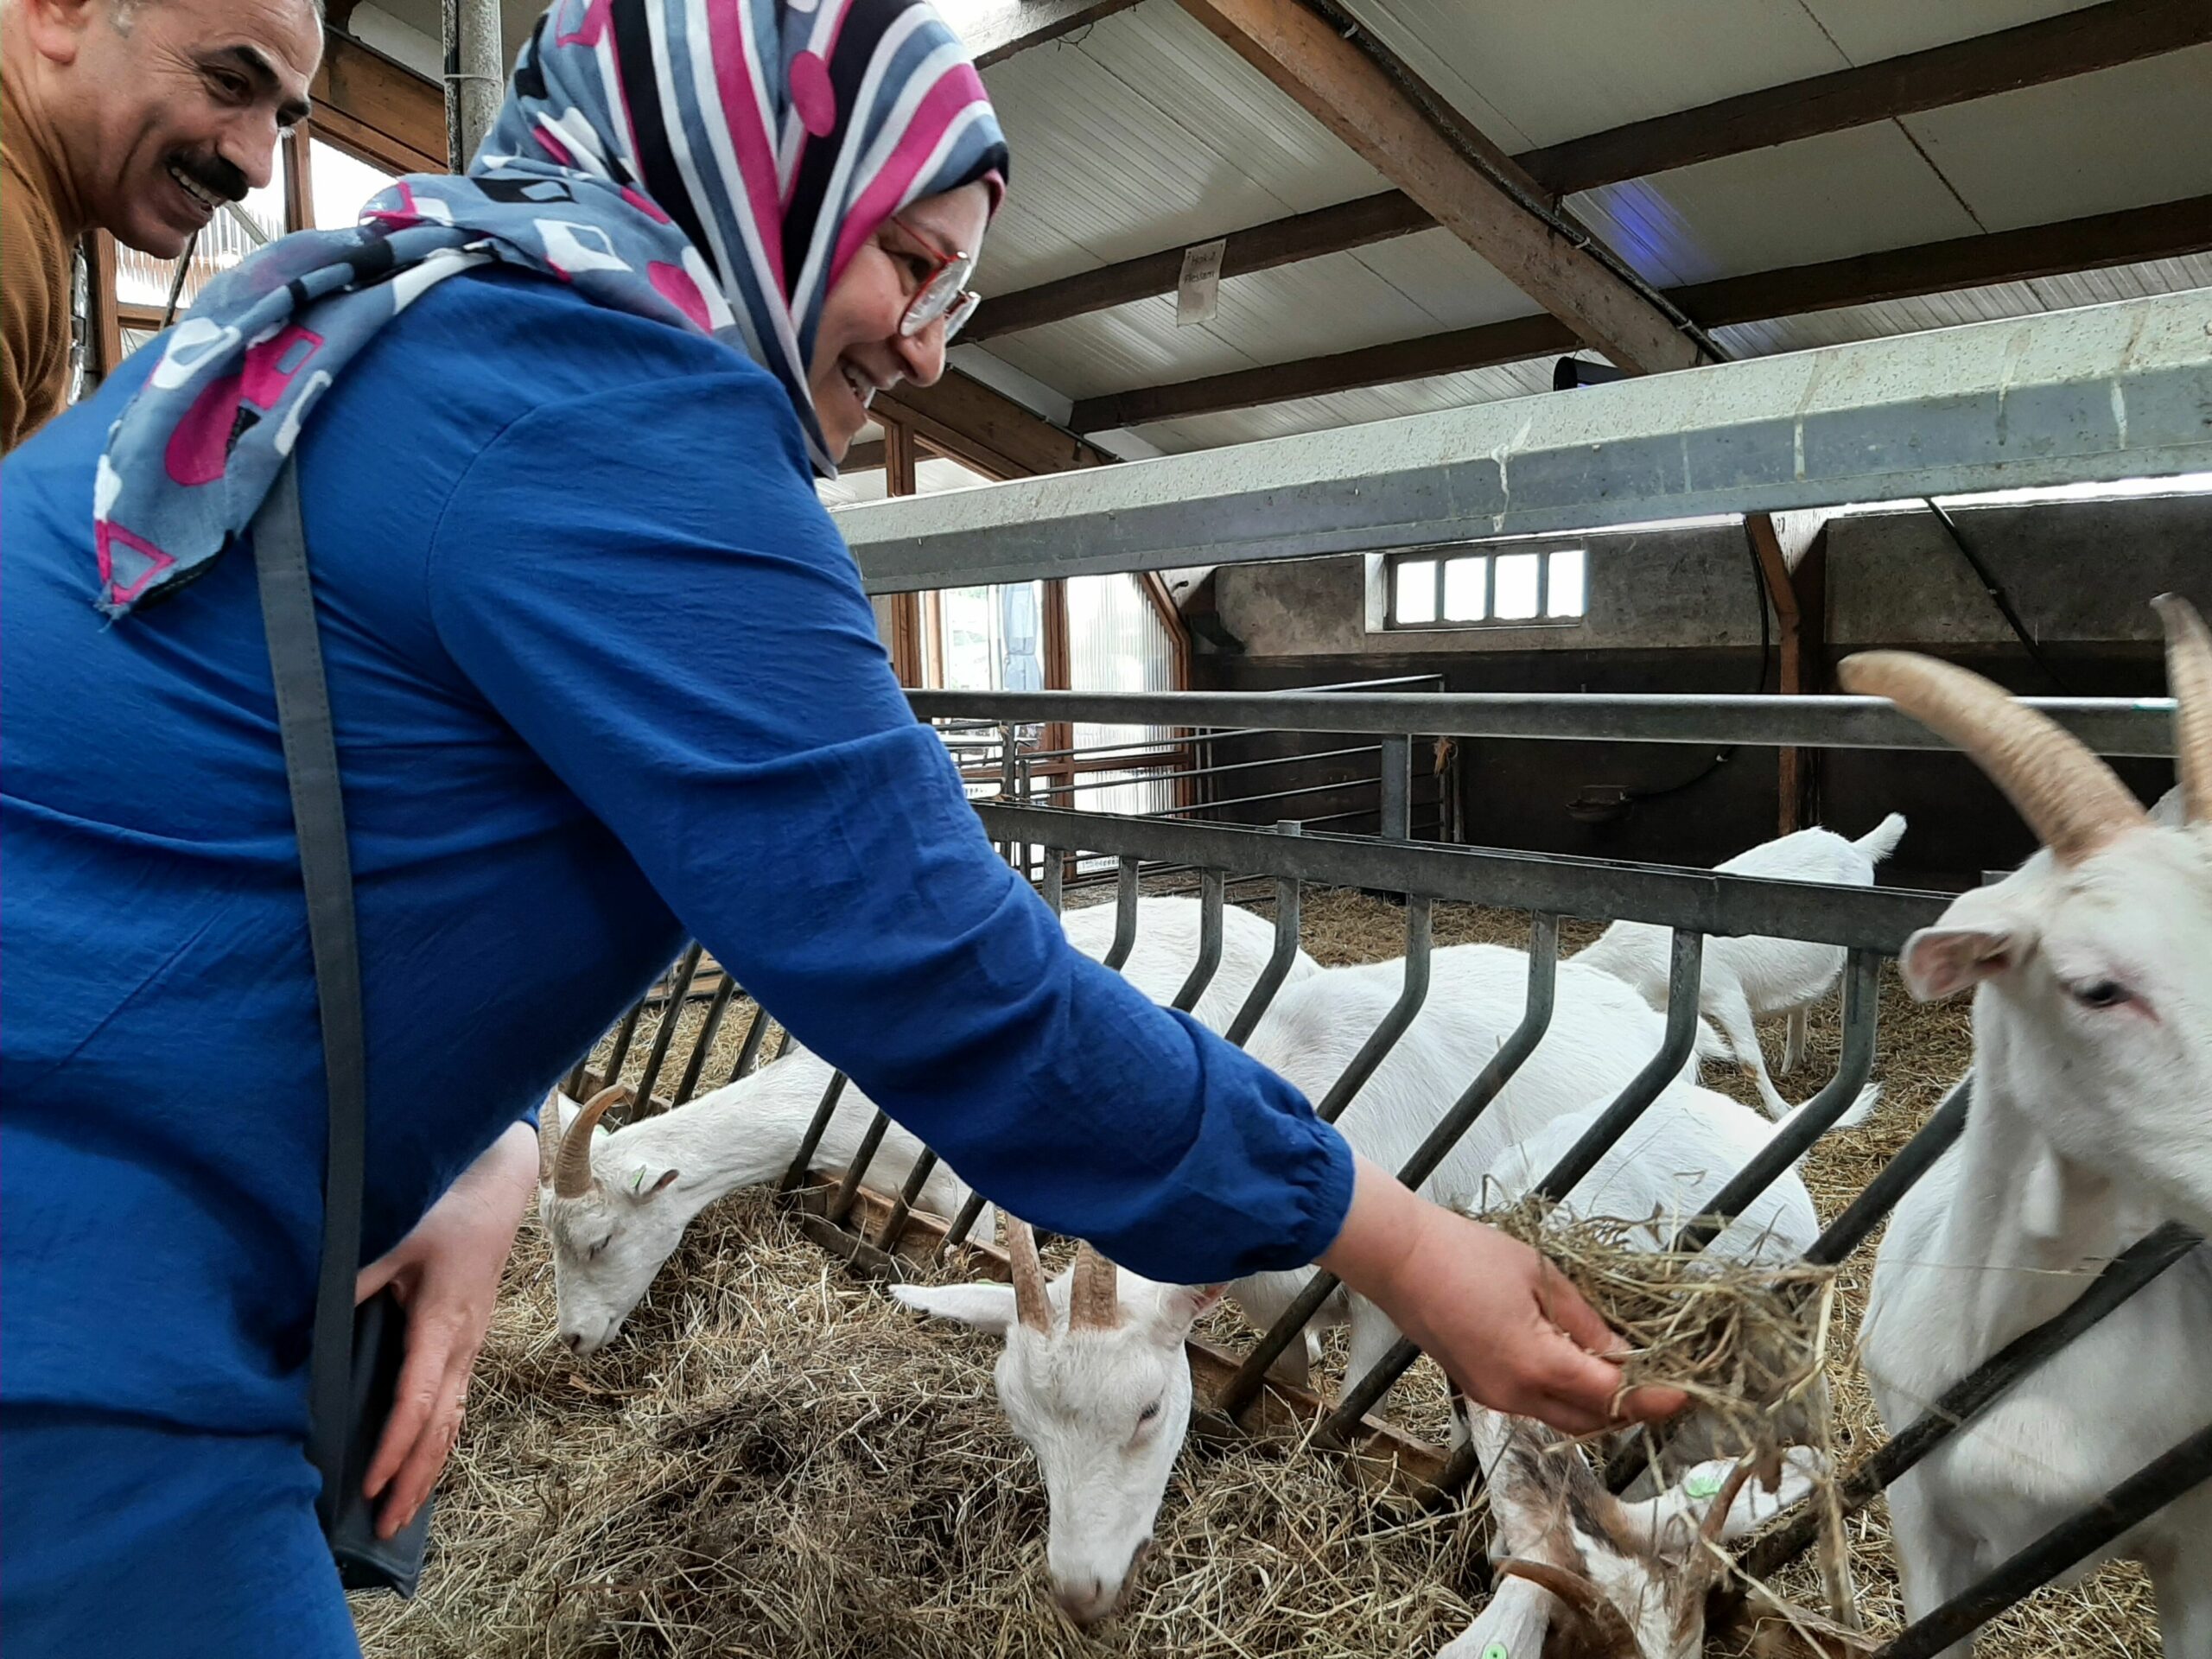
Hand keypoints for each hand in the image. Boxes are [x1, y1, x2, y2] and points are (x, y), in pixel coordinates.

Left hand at [352, 1119, 538, 1537]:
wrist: (498, 1188)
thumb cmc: (445, 1210)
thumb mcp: (394, 1238)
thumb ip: (353, 1279)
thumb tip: (310, 1322)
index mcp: (443, 1323)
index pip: (417, 1401)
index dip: (393, 1446)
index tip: (370, 1482)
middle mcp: (464, 1345)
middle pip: (442, 1428)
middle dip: (414, 1479)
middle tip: (385, 1526)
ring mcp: (473, 1347)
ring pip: (454, 1423)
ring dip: (429, 1471)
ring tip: (401, 1515)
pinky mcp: (470, 1344)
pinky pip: (457, 1405)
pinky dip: (439, 1445)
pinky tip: (421, 1467)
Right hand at [1316, 1154, 1685, 1435]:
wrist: (1398, 1258)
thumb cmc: (1467, 1254)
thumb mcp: (1539, 1276)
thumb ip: (1585, 1321)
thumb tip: (1623, 1353)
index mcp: (1535, 1365)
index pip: (1612, 1396)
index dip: (1654, 1396)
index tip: (1687, 1392)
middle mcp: (1515, 1395)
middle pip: (1591, 1421)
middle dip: (1631, 1407)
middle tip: (1663, 1380)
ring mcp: (1493, 1397)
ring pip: (1563, 1418)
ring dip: (1599, 1404)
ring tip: (1627, 1371)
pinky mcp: (1478, 1389)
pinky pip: (1536, 1406)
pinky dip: (1567, 1395)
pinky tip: (1580, 1365)